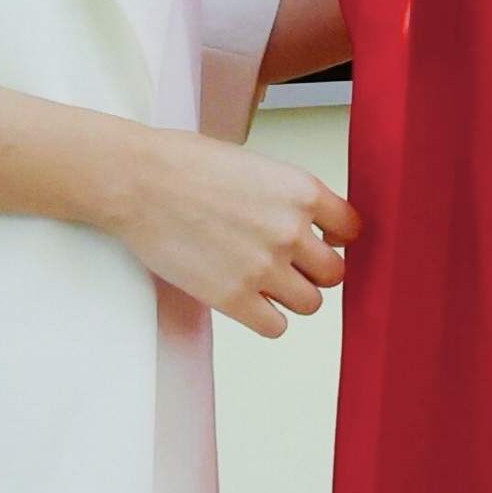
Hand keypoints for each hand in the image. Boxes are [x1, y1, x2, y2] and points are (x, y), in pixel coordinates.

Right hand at [105, 128, 360, 334]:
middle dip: (314, 271)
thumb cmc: (187, 165)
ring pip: (311, 303)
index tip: (325, 242)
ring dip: (291, 296)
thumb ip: (289, 199)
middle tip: (289, 265)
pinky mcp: (234, 299)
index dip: (336, 239)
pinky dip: (266, 318)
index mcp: (302, 191)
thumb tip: (313, 227)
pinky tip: (247, 300)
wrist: (139, 181)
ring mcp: (264, 268)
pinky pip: (276, 326)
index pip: (352, 230)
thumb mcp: (257, 167)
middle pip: (334, 273)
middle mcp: (291, 231)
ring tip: (263, 281)